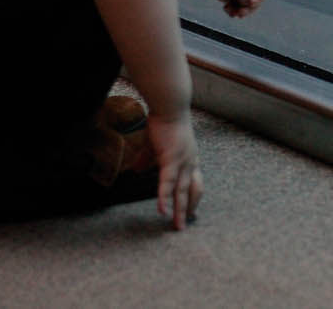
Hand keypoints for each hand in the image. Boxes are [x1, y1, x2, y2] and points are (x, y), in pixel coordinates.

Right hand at [146, 110, 201, 228]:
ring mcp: (183, 162)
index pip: (195, 182)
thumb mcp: (155, 145)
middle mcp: (190, 162)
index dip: (193, 197)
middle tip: (183, 226)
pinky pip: (168, 183)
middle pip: (193, 191)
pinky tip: (161, 211)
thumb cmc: (162, 123)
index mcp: (189, 158)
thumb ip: (148, 159)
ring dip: (180, 211)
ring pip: (182, 192)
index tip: (191, 211)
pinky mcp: (172, 159)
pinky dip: (164, 198)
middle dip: (189, 209)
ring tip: (177, 227)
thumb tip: (138, 170)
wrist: (168, 106)